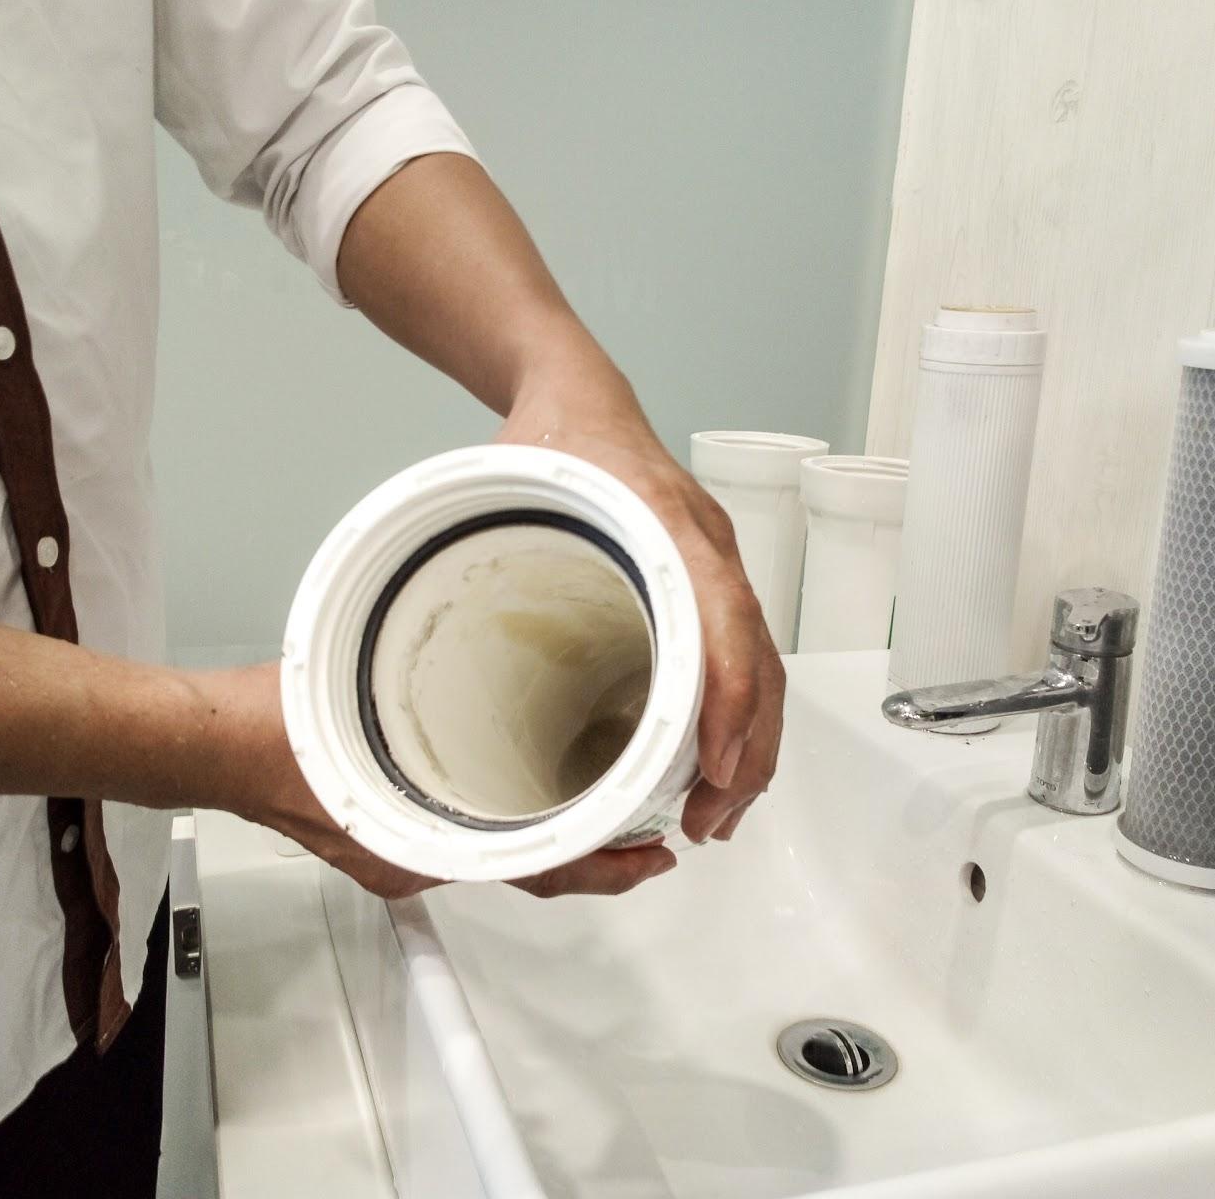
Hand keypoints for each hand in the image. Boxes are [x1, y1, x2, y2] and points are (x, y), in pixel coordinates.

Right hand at [195, 663, 678, 897]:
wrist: (219, 744)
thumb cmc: (280, 731)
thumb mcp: (383, 708)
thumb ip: (442, 705)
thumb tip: (504, 676)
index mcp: (427, 845)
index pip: (539, 872)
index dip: (604, 869)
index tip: (651, 858)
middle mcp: (421, 857)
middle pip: (530, 864)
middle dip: (588, 851)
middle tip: (645, 832)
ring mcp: (403, 849)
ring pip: (500, 846)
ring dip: (551, 829)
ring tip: (606, 803)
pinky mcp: (386, 827)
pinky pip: (465, 825)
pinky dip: (503, 807)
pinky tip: (521, 773)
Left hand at [499, 355, 784, 842]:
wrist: (579, 394)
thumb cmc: (554, 440)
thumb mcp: (514, 488)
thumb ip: (491, 550)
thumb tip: (454, 628)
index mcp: (669, 527)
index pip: (725, 623)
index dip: (728, 701)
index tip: (716, 766)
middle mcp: (707, 550)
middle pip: (758, 663)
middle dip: (746, 751)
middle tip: (711, 819)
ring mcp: (715, 567)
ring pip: (759, 668)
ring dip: (750, 745)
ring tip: (717, 810)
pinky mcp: (708, 584)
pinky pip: (744, 656)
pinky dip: (740, 716)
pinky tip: (716, 761)